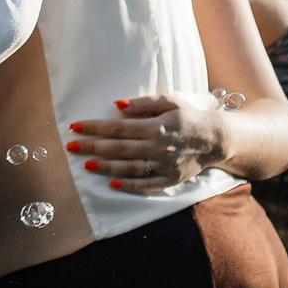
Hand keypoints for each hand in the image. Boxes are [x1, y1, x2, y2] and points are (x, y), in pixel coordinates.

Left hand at [65, 95, 227, 192]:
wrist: (216, 138)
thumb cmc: (188, 116)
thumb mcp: (169, 101)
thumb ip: (143, 103)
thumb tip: (116, 104)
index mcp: (155, 126)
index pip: (118, 127)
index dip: (94, 127)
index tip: (75, 127)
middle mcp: (158, 147)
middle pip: (119, 148)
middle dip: (93, 147)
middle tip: (70, 147)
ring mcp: (164, 165)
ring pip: (130, 168)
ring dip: (107, 167)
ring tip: (86, 165)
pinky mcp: (171, 179)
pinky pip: (147, 185)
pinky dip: (130, 186)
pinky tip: (112, 184)